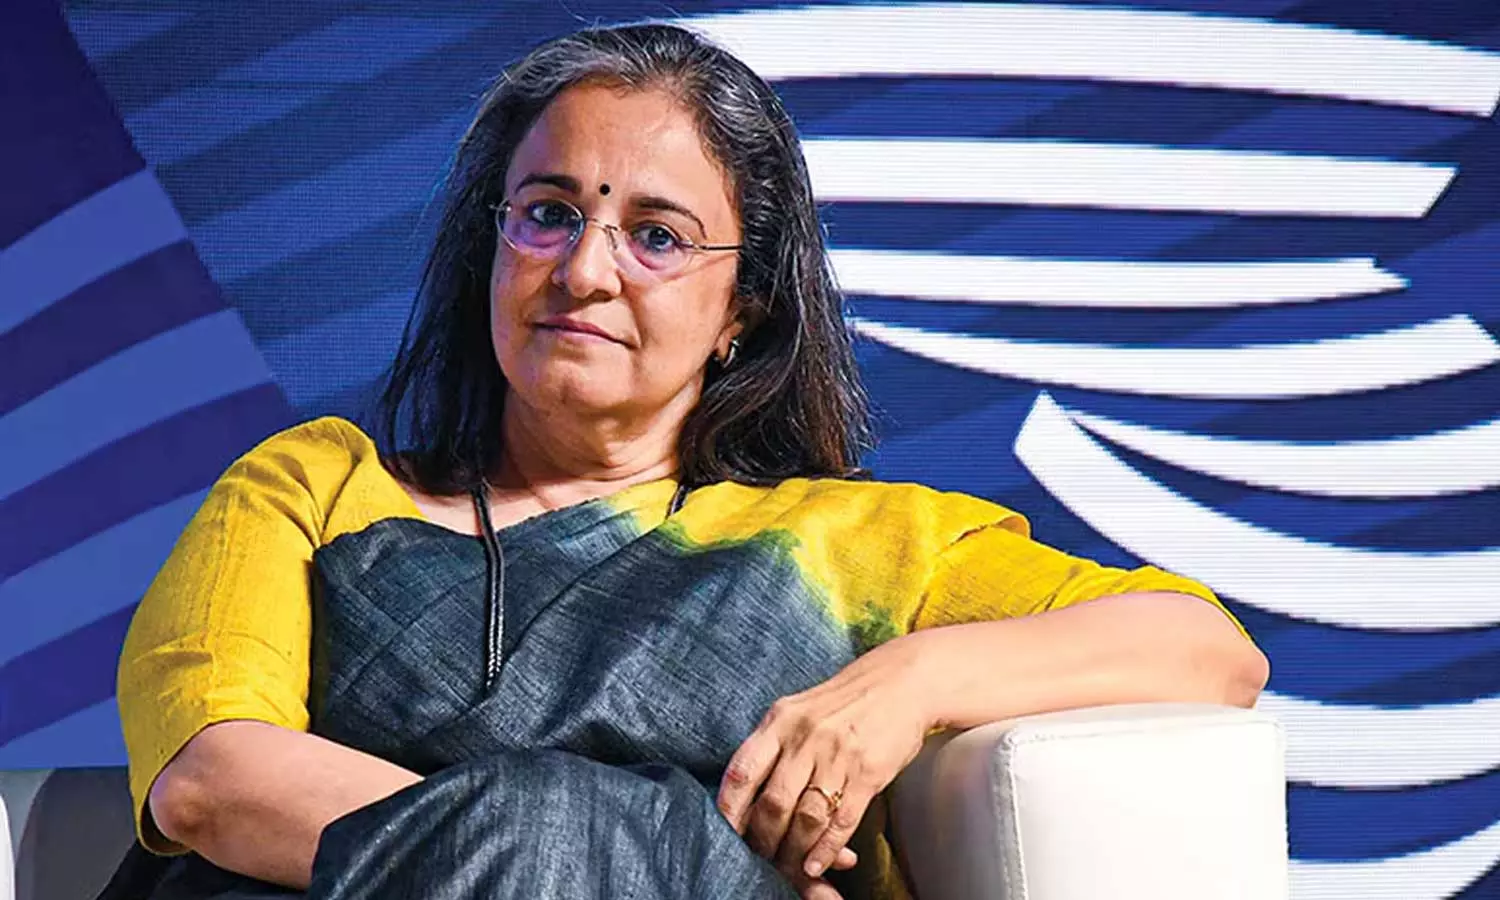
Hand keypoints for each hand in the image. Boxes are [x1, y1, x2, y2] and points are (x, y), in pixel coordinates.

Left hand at [717, 636, 933, 889]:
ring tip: (790, 866)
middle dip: (763, 841)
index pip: (741, 772)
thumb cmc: (845, 702)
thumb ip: (772, 746)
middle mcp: (805, 737)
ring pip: (806, 818)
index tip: (723, 835)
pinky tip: (817, 865)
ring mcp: (838, 756)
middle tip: (761, 858)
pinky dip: (826, 850)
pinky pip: (841, 821)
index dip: (729, 810)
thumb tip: (745, 799)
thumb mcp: (799, 711)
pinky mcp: (869, 773)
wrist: (903, 682)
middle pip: (773, 804)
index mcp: (780, 720)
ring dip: (794, 852)